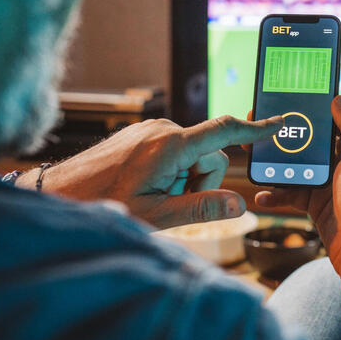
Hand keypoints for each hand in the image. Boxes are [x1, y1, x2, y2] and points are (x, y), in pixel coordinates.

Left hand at [18, 115, 281, 228]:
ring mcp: (153, 128)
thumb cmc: (105, 204)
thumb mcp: (157, 216)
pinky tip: (148, 185)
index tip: (279, 123)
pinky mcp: (145, 132)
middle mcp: (165, 129)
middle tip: (171, 202)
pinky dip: (173, 170)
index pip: (225, 132)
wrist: (61, 191)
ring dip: (185, 178)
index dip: (255, 130)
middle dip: (202, 181)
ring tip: (154, 196)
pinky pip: (176, 149)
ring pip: (194, 154)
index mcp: (172, 145)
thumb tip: (239, 205)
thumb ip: (202, 209)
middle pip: (211, 154)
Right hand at [253, 96, 340, 289]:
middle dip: (286, 136)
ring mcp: (331, 183)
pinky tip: (263, 195)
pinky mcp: (318, 203)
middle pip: (311, 141)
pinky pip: (292, 192)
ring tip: (254, 158)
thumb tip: (339, 98)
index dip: (312, 109)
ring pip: (297, 166)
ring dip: (276, 164)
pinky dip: (277, 193)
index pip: (334, 119)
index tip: (288, 100)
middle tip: (259, 128)